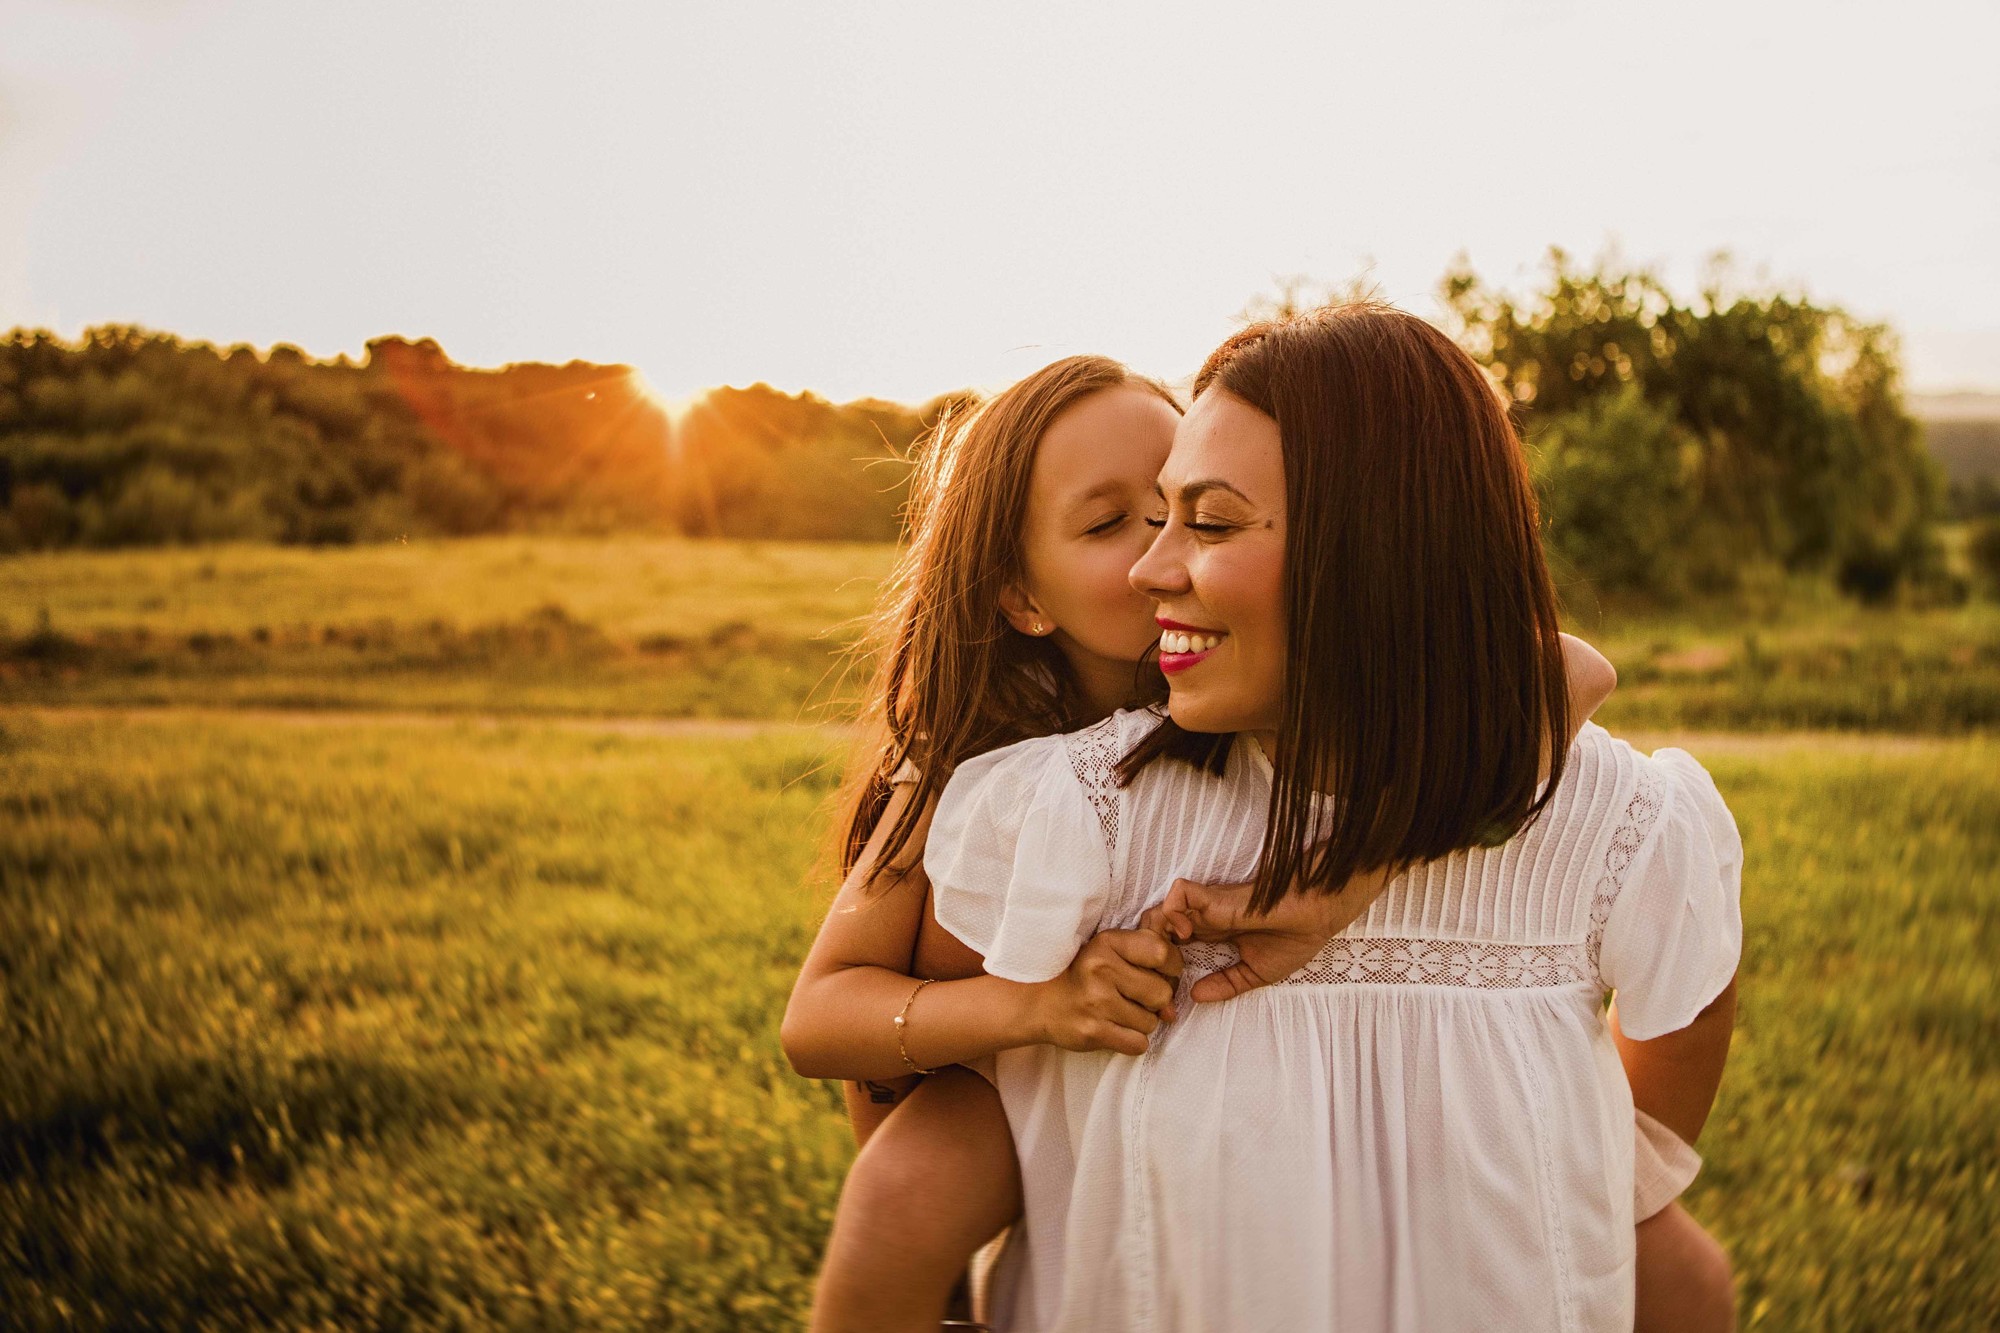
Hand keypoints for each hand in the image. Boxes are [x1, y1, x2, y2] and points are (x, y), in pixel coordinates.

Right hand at [1028, 928, 1183, 1056]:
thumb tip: (1178, 989)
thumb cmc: (1082, 973)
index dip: (1172, 966)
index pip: (1161, 952)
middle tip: (1138, 998)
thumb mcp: (1108, 949)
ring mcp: (1096, 1002)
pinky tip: (1116, 1028)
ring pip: (1151, 1022)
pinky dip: (1133, 1040)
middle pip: (1161, 993)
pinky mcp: (1093, 1032)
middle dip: (1157, 1000)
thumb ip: (1145, 951)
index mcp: (1107, 943)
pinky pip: (1138, 1044)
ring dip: (1143, 1021)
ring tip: (1121, 1012)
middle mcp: (1101, 970)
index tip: (1164, 972)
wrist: (1039, 1002)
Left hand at [1140, 869, 1390, 1002]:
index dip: (1161, 964)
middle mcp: (1204, 919)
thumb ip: (1226, 983)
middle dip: (1147, 950)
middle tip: (1155, 975)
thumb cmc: (1296, 937)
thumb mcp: (1257, 971)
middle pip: (1155, 927)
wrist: (1320, 912)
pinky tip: (1184, 935)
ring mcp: (1207, 906)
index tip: (1165, 991)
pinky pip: (1178, 894)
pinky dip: (1171, 913)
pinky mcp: (1216, 895)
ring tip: (1167, 958)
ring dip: (1154, 933)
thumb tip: (1194, 998)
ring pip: (1159, 910)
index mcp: (1212, 933)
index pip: (1171, 944)